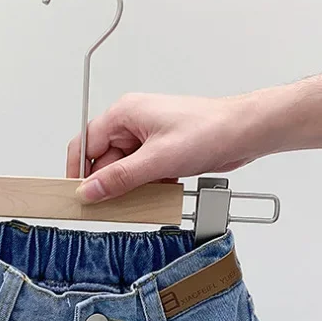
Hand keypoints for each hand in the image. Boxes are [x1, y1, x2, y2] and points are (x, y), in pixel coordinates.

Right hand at [67, 93, 261, 202]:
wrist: (244, 133)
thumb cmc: (209, 130)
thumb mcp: (158, 160)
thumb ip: (119, 178)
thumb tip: (90, 190)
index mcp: (124, 114)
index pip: (84, 144)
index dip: (78, 172)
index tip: (77, 196)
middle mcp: (132, 124)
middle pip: (103, 161)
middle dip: (109, 184)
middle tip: (112, 205)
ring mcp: (146, 139)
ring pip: (123, 170)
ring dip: (131, 187)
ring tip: (148, 192)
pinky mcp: (160, 152)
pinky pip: (141, 174)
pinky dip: (147, 186)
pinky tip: (161, 189)